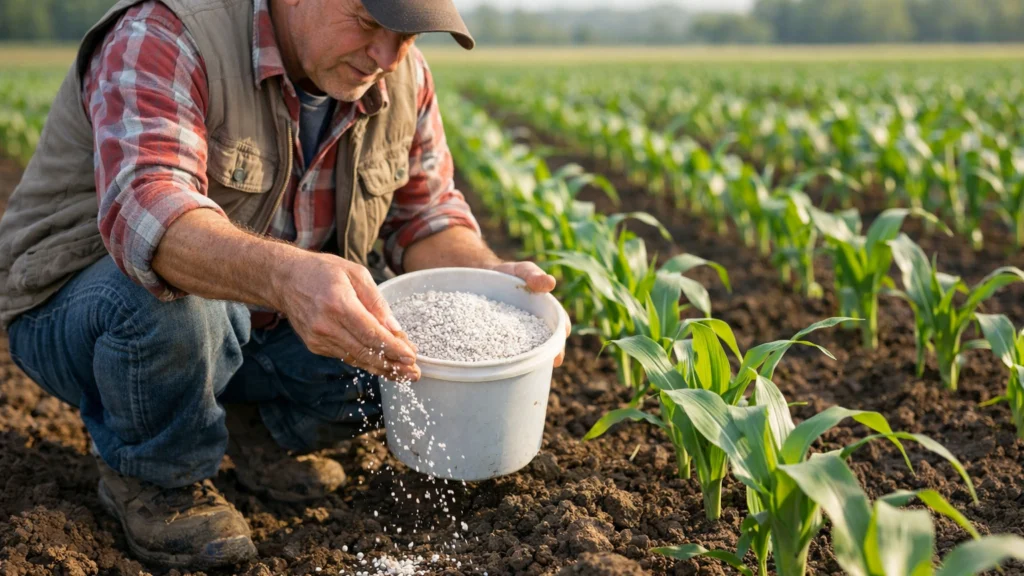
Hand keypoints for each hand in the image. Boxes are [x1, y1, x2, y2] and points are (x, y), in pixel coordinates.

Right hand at [277, 252, 419, 380]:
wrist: (285, 279)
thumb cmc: (322, 271)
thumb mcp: (355, 274)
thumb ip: (377, 302)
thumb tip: (395, 329)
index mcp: (338, 304)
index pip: (371, 334)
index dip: (393, 348)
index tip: (411, 357)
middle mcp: (326, 325)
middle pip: (365, 352)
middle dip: (393, 365)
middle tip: (414, 373)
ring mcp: (318, 339)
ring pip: (356, 359)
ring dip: (382, 368)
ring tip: (403, 373)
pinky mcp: (315, 346)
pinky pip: (346, 356)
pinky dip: (365, 361)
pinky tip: (382, 364)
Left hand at [490, 261, 569, 367]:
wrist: (480, 275)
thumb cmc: (508, 273)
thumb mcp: (521, 270)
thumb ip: (533, 275)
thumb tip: (550, 283)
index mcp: (546, 311)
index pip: (560, 326)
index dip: (561, 339)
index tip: (559, 349)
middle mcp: (534, 326)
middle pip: (546, 343)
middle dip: (549, 354)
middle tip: (548, 364)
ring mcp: (515, 334)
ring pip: (526, 350)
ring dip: (529, 360)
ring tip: (525, 370)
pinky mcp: (497, 336)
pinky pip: (503, 347)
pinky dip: (504, 356)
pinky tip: (499, 365)